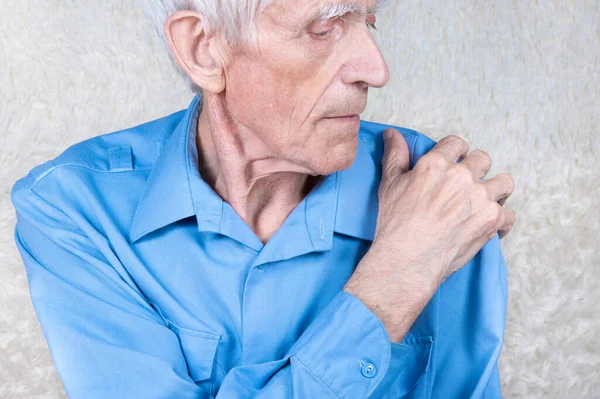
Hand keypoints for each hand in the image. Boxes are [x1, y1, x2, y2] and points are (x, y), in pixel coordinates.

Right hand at [343, 129, 515, 341]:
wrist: (408, 259)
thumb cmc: (395, 224)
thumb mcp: (390, 184)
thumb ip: (395, 155)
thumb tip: (393, 134)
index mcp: (437, 164)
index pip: (457, 144)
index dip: (455, 152)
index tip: (453, 163)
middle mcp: (462, 177)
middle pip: (482, 159)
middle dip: (476, 169)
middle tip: (466, 185)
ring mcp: (481, 198)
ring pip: (504, 183)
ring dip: (496, 190)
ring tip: (484, 202)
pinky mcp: (492, 220)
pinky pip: (509, 215)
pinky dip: (501, 221)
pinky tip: (490, 226)